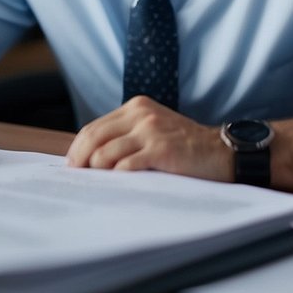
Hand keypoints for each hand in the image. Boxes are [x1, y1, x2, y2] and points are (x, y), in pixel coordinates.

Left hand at [66, 97, 231, 181]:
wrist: (219, 152)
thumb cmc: (184, 146)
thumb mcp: (153, 129)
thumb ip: (127, 134)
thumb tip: (90, 156)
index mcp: (136, 107)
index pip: (95, 127)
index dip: (78, 147)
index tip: (72, 164)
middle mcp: (142, 114)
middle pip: (95, 137)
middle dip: (80, 159)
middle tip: (76, 176)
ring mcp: (151, 131)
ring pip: (106, 153)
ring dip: (99, 172)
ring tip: (100, 184)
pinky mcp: (160, 150)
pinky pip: (126, 166)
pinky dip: (118, 178)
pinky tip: (119, 185)